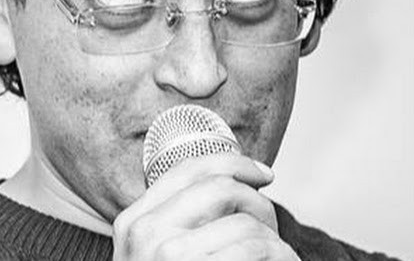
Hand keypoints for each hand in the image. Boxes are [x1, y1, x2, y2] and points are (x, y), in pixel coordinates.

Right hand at [112, 153, 299, 260]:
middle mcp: (145, 234)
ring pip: (246, 221)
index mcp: (133, 222)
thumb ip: (179, 224)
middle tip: (272, 229)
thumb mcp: (159, 257)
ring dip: (275, 239)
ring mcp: (169, 256)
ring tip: (279, 258)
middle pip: (222, 187)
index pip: (189, 169)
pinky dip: (280, 256)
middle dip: (259, 203)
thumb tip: (238, 180)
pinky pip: (255, 248)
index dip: (234, 162)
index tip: (263, 175)